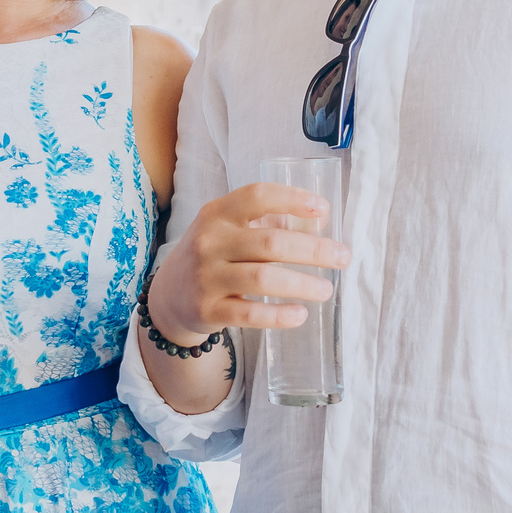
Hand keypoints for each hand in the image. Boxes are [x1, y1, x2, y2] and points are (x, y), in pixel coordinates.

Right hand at [148, 182, 350, 344]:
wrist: (169, 297)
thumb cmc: (213, 257)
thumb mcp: (228, 231)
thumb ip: (267, 224)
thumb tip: (320, 222)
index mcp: (217, 214)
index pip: (257, 196)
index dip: (292, 199)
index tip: (323, 209)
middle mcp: (209, 242)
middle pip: (271, 242)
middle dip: (314, 250)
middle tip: (342, 257)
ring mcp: (206, 277)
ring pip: (264, 279)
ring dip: (303, 284)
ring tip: (326, 290)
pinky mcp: (208, 310)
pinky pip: (250, 313)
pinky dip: (279, 315)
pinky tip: (300, 314)